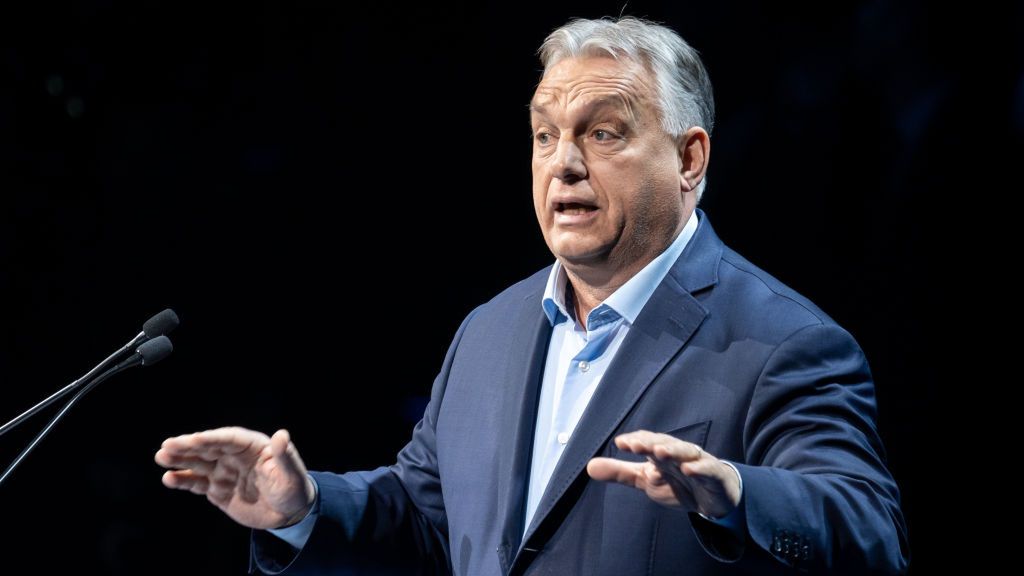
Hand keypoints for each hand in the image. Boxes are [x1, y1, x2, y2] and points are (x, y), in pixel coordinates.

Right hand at [155, 427, 315, 529]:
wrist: (289, 513)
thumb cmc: (294, 489)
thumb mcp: (292, 474)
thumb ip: (285, 456)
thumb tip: (281, 435)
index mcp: (253, 447)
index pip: (229, 439)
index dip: (212, 438)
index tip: (194, 439)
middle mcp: (235, 456)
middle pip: (209, 448)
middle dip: (188, 446)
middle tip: (168, 446)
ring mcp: (224, 472)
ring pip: (199, 463)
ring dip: (180, 460)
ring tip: (162, 457)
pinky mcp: (217, 490)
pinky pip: (197, 483)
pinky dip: (183, 481)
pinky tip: (169, 478)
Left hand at [587, 430, 739, 518]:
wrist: (713, 499)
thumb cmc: (677, 483)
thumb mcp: (645, 480)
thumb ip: (619, 473)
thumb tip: (589, 466)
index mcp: (662, 452)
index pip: (648, 441)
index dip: (636, 441)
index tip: (620, 443)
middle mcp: (679, 453)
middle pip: (665, 443)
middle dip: (651, 442)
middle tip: (635, 445)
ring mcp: (699, 462)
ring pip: (687, 452)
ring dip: (673, 451)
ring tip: (659, 452)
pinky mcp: (715, 475)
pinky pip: (709, 469)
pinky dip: (700, 468)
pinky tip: (689, 469)